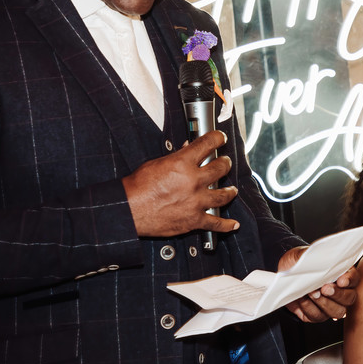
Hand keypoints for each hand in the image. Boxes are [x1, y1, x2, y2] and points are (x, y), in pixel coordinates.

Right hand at [122, 131, 238, 237]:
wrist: (129, 210)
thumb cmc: (137, 188)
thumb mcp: (156, 164)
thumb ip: (175, 157)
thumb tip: (186, 148)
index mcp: (182, 164)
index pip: (207, 144)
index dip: (217, 138)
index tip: (220, 138)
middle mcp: (193, 181)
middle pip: (221, 168)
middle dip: (225, 163)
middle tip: (226, 163)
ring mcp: (196, 201)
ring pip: (224, 195)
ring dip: (230, 192)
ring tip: (232, 190)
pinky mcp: (194, 220)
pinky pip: (215, 223)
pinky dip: (226, 225)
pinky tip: (233, 224)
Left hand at [280, 246, 358, 322]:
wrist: (282, 277)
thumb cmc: (297, 264)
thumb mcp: (304, 254)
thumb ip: (316, 256)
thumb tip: (324, 257)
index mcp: (342, 274)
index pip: (354, 279)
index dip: (350, 280)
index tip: (341, 280)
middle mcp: (340, 292)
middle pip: (350, 298)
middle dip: (337, 295)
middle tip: (324, 288)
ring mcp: (330, 305)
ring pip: (337, 311)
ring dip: (324, 303)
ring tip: (311, 293)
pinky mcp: (317, 315)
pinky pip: (318, 316)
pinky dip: (309, 308)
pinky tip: (302, 299)